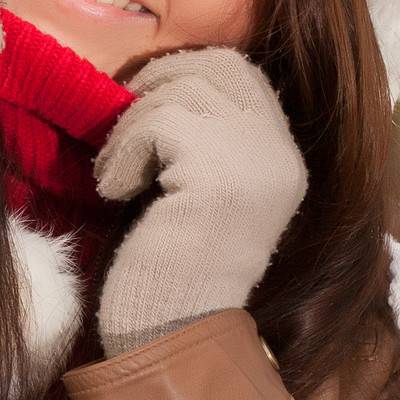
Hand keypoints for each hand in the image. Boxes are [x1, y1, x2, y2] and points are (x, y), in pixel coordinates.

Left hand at [90, 46, 308, 355]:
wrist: (169, 332)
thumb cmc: (169, 259)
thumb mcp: (201, 183)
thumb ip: (203, 131)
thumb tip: (159, 72)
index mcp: (284, 157)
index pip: (239, 71)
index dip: (185, 73)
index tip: (145, 109)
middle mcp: (281, 153)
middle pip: (211, 67)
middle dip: (156, 87)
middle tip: (126, 135)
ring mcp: (255, 162)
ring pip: (177, 92)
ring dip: (130, 129)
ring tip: (119, 176)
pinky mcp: (216, 175)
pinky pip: (155, 125)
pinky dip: (123, 154)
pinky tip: (116, 192)